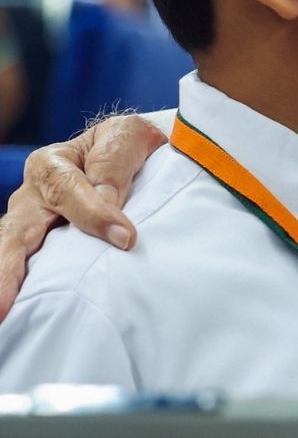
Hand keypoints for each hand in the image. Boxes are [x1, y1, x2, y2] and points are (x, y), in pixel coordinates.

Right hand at [0, 115, 167, 317]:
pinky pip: (29, 270)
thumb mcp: (127, 138)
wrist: (130, 154)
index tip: (126, 237)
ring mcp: (32, 228)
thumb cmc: (125, 145)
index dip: (94, 214)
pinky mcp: (43, 250)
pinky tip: (19, 315)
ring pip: (11, 255)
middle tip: (4, 305)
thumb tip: (108, 202)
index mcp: (50, 166)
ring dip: (7, 285)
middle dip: (6, 270)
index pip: (67, 191)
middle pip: (13, 235)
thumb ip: (114, 164)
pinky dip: (23, 290)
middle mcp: (32, 200)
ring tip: (5, 315)